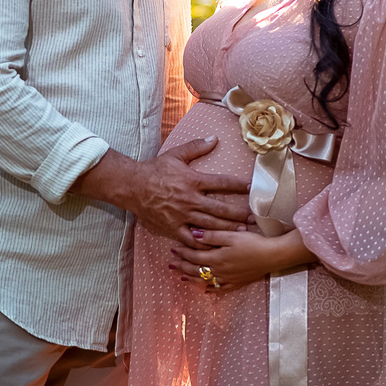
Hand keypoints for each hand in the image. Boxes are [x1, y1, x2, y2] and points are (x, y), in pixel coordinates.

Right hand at [131, 138, 251, 242]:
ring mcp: (182, 216)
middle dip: (239, 214)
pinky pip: (191, 239)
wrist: (131, 186)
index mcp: (193, 180)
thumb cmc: (154, 169)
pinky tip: (215, 246)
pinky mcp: (173, 228)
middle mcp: (190, 200)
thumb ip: (196, 147)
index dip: (238, 186)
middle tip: (254, 218)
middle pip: (220, 209)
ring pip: (210, 226)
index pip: (222, 183)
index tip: (251, 189)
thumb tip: (214, 138)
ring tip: (243, 232)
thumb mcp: (176, 154)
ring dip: (228, 229)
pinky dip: (204, 243)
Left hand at [168, 229, 311, 291]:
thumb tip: (193, 234)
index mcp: (216, 258)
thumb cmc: (252, 243)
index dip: (182, 253)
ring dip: (192, 279)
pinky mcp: (238, 282)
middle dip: (182, 267)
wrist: (272, 256)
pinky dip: (211, 289)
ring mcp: (228, 279)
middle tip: (171, 265)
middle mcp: (219, 271)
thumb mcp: (230, 235)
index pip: (193, 257)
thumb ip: (211, 236)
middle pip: (196, 270)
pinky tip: (207, 290)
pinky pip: (221, 288)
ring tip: (182, 277)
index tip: (173, 249)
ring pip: (205, 281)